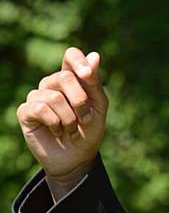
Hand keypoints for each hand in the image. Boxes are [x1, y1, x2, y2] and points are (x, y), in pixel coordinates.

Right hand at [17, 47, 108, 197]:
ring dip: (69, 117)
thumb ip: (95, 82)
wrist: (78, 158)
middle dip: (80, 101)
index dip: (78, 61)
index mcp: (72, 78)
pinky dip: (55, 122)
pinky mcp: (25, 112)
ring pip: (54, 96)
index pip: (70, 55)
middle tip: (85, 119)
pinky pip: (40, 108)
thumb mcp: (98, 106)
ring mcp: (37, 96)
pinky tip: (57, 131)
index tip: (87, 74)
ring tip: (71, 129)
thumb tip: (95, 55)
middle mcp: (52, 83)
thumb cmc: (89, 130)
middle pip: (64, 76)